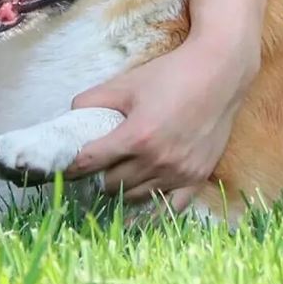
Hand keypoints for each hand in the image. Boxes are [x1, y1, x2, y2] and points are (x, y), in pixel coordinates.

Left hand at [65, 32, 259, 208]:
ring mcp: (179, 173)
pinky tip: (140, 201)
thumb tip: (71, 115)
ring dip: (122, 189)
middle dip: (98, 175)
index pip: (91, 162)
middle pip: (111, 184)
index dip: (72, 165)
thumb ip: (91, 100)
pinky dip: (152, 206)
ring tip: (116, 176)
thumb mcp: (124, 84)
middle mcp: (157, 161)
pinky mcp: (197, 177)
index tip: (63, 166)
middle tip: (95, 166)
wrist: (218, 74)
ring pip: (136, 197)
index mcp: (136, 137)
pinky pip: (170, 209)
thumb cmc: (169, 75)